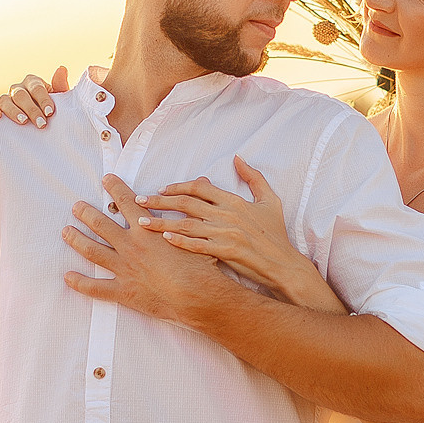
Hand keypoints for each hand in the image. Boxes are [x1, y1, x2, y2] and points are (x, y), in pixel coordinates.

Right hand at [0, 67, 70, 126]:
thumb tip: (62, 68)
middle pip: (21, 95)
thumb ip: (60, 86)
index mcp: (33, 82)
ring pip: (4, 100)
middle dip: (31, 109)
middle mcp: (18, 88)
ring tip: (23, 122)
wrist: (39, 123)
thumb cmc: (50, 110)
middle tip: (41, 123)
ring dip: (13, 111)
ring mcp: (6, 98)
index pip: (37, 88)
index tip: (50, 112)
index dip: (43, 100)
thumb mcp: (59, 100)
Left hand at [62, 175, 232, 324]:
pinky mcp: (123, 291)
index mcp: (147, 230)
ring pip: (93, 251)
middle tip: (76, 207)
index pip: (127, 202)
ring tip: (66, 232)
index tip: (105, 179)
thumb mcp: (199, 231)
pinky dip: (79, 282)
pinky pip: (95, 287)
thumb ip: (194, 207)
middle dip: (86, 213)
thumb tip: (206, 180)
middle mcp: (131, 246)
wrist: (198, 297)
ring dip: (77, 240)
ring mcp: (124, 269)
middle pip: (101, 224)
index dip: (115, 189)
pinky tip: (68, 276)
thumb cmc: (201, 266)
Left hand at [135, 157, 303, 295]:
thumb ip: (254, 178)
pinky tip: (164, 238)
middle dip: (160, 201)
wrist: (284, 263)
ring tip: (141, 222)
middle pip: (187, 203)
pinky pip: (197, 245)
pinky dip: (180, 241)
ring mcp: (226, 233)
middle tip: (140, 201)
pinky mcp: (226, 252)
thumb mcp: (270, 200)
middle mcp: (227, 214)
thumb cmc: (276, 234)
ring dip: (162, 222)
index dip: (178, 187)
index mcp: (234, 201)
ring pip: (187, 224)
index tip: (161, 189)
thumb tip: (239, 159)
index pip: (200, 188)